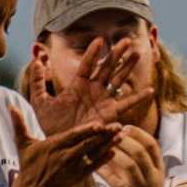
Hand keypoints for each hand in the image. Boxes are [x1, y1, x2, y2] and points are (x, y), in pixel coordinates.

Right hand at [9, 108, 121, 186]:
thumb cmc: (29, 164)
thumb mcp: (23, 144)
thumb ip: (19, 124)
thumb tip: (10, 105)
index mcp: (54, 146)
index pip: (72, 137)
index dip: (86, 131)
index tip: (98, 124)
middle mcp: (65, 157)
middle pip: (87, 145)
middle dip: (103, 136)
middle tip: (118, 125)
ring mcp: (73, 168)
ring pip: (94, 154)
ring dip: (108, 145)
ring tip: (121, 135)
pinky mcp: (78, 176)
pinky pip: (94, 167)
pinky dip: (104, 160)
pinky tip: (115, 151)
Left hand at [25, 36, 155, 135]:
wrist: (62, 146)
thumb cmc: (51, 126)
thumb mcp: (41, 103)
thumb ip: (37, 82)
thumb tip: (36, 61)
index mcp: (78, 86)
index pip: (87, 65)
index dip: (93, 53)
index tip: (99, 40)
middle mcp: (93, 90)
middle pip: (107, 67)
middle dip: (116, 54)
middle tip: (126, 41)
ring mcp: (104, 100)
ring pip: (118, 79)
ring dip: (128, 66)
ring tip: (138, 53)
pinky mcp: (111, 113)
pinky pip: (127, 103)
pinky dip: (139, 97)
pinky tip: (150, 90)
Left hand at [97, 124, 166, 186]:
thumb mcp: (151, 179)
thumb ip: (141, 163)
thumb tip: (124, 142)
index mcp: (158, 170)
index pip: (152, 146)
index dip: (139, 134)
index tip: (125, 127)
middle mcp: (153, 178)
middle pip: (141, 152)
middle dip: (124, 140)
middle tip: (110, 134)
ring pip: (130, 166)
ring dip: (114, 154)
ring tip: (101, 148)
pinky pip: (118, 184)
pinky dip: (106, 173)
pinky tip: (95, 167)